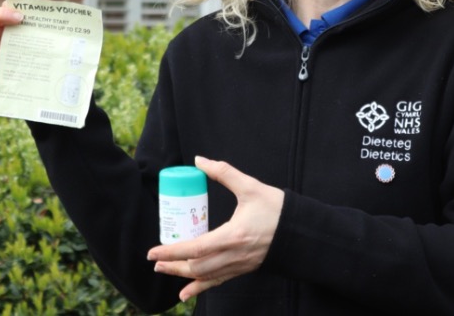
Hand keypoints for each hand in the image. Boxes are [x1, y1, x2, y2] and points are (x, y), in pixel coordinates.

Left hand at [147, 156, 284, 301]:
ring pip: (205, 276)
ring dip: (182, 275)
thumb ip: (224, 172)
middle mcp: (234, 255)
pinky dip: (200, 288)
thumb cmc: (276, 207)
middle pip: (197, 267)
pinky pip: (218, 281)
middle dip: (173, 265)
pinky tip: (186, 293)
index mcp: (233, 235)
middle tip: (155, 261)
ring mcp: (239, 264)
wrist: (300, 229)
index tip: (153, 251)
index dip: (172, 251)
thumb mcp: (250, 186)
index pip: (196, 248)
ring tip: (165, 270)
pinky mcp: (244, 268)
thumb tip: (199, 160)